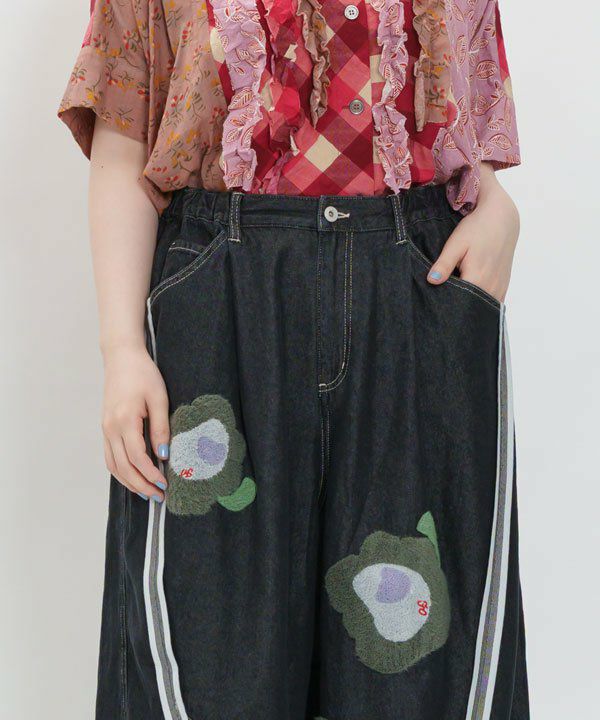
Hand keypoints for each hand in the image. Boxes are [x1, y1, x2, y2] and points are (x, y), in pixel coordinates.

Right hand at [101, 343, 169, 500]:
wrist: (122, 358)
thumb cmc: (143, 374)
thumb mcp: (159, 398)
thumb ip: (161, 428)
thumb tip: (164, 454)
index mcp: (125, 420)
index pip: (137, 457)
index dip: (151, 474)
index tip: (165, 484)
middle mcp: (111, 428)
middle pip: (123, 467)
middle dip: (141, 485)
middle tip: (159, 496)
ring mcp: (105, 428)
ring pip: (113, 466)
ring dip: (130, 483)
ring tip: (147, 493)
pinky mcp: (105, 427)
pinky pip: (109, 457)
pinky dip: (120, 471)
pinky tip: (133, 478)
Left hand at [427, 169, 519, 302]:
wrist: (502, 219)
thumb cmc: (477, 229)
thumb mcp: (456, 244)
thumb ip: (445, 264)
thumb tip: (431, 281)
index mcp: (477, 278)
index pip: (458, 302)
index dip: (445, 303)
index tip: (435, 302)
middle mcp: (491, 287)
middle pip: (470, 307)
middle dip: (456, 307)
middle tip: (442, 301)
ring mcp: (500, 288)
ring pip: (480, 307)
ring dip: (468, 306)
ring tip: (455, 299)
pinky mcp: (504, 286)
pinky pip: (490, 302)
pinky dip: (479, 302)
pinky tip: (469, 297)